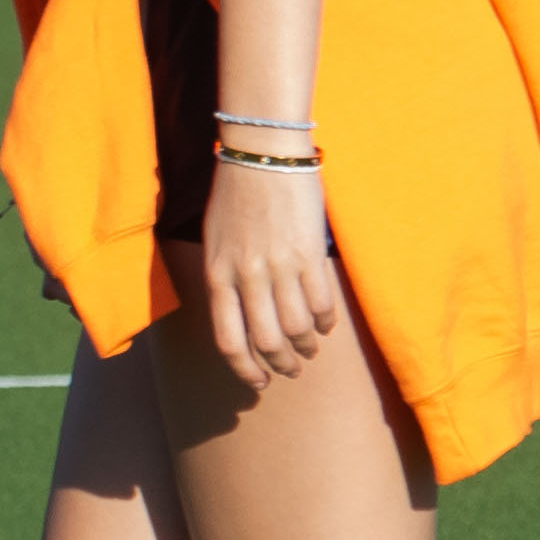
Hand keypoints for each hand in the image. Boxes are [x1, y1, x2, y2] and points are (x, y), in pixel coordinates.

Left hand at [193, 153, 347, 389]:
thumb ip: (225, 280)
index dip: (244, 370)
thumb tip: (239, 317)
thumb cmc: (234, 196)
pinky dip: (325, 322)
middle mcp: (247, 277)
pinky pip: (321, 303)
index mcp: (218, 276)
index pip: (229, 341)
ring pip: (297, 329)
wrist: (262, 155)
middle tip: (291, 370)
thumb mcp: (214, 242)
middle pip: (266, 343)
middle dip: (281, 365)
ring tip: (309, 350)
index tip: (257, 384)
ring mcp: (280, 267)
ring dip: (306, 347)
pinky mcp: (309, 255)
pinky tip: (325, 325)